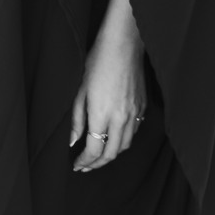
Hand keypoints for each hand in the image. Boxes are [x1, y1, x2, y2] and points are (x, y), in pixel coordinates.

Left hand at [69, 0, 145, 171]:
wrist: (123, 46)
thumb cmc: (96, 63)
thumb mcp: (79, 90)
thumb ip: (76, 119)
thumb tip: (72, 141)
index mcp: (102, 114)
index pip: (95, 149)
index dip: (85, 161)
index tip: (76, 165)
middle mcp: (121, 118)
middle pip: (112, 153)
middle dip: (97, 164)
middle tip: (84, 167)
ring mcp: (135, 114)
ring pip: (124, 145)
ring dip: (111, 155)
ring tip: (97, 157)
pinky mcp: (142, 108)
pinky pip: (133, 133)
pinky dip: (122, 141)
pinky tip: (112, 140)